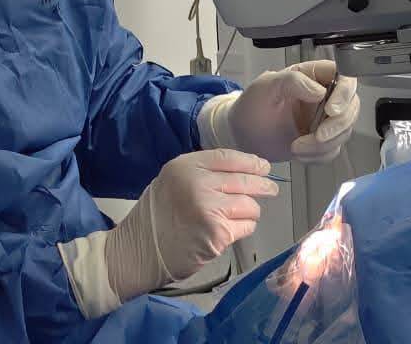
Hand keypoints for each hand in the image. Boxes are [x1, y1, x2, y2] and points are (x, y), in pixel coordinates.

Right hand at [104, 149, 277, 299]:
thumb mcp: (172, 181)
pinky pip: (245, 227)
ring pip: (250, 205)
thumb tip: (240, 173)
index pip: (228, 157)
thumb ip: (201, 174)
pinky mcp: (218, 233)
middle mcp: (198, 183)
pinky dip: (242, 230)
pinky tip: (227, 233)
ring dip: (249, 213)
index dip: (250, 162)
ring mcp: (209, 208)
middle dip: (263, 186)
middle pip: (244, 181)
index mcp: (185, 166)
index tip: (263, 167)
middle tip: (271, 189)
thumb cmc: (155, 219)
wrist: (138, 251)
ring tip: (235, 219)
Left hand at [199, 60, 359, 162]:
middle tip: (317, 136)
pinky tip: (299, 152)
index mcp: (312, 75)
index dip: (345, 93)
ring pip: (344, 131)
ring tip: (297, 146)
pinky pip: (333, 150)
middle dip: (337, 126)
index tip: (331, 110)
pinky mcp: (321, 140)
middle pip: (351, 107)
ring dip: (323, 144)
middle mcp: (323, 96)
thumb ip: (293, 81)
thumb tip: (319, 90)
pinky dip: (318, 156)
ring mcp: (324, 119)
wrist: (241, 135)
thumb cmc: (251, 106)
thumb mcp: (266, 87)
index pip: (344, 77)